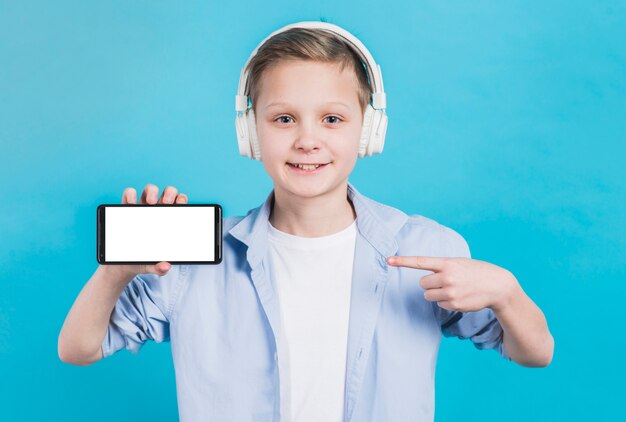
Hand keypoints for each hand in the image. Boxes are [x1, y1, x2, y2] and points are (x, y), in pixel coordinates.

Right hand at [100, 183, 188, 279]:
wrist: (122, 265)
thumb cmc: (144, 261)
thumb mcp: (153, 266)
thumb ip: (160, 268)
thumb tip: (166, 266)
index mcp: (169, 221)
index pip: (180, 204)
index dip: (182, 200)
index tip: (181, 205)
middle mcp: (158, 211)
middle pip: (168, 192)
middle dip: (170, 193)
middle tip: (167, 204)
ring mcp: (142, 208)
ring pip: (150, 189)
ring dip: (152, 191)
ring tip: (150, 202)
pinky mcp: (126, 209)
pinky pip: (129, 194)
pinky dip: (130, 194)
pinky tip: (130, 202)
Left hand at [386, 256, 518, 312]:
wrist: (498, 286)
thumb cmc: (476, 271)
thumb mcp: (459, 262)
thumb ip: (442, 266)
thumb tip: (425, 279)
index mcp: (447, 263)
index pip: (420, 261)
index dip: (402, 261)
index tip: (388, 260)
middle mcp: (447, 277)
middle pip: (422, 283)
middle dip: (430, 283)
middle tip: (445, 281)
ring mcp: (450, 292)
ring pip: (428, 295)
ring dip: (436, 293)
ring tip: (452, 288)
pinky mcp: (454, 304)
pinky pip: (439, 304)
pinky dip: (445, 301)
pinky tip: (459, 296)